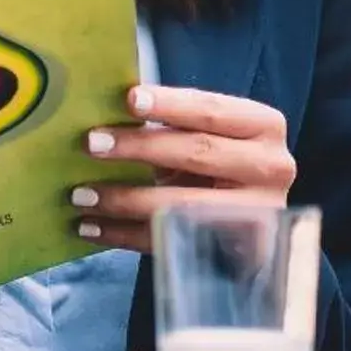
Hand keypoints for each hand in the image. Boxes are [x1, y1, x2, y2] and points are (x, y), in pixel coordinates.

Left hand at [71, 84, 295, 254]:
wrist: (246, 212)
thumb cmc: (212, 157)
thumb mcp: (202, 133)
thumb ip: (168, 121)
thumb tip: (100, 106)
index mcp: (263, 125)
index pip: (211, 111)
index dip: (170, 104)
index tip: (129, 100)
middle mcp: (271, 167)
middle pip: (197, 152)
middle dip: (139, 147)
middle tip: (90, 143)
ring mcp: (258, 212)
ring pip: (183, 203)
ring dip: (124, 199)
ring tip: (79, 195)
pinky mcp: (236, 250)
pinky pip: (172, 240)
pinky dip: (124, 234)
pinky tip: (89, 227)